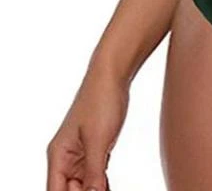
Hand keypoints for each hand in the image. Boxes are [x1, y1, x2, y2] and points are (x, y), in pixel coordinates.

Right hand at [46, 66, 129, 190]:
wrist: (112, 74)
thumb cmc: (101, 100)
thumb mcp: (99, 140)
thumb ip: (94, 171)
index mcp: (59, 155)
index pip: (56, 190)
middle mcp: (66, 157)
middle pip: (69, 189)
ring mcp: (81, 152)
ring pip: (83, 184)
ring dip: (94, 190)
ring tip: (107, 189)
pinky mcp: (96, 147)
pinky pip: (95, 173)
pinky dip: (101, 182)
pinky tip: (108, 187)